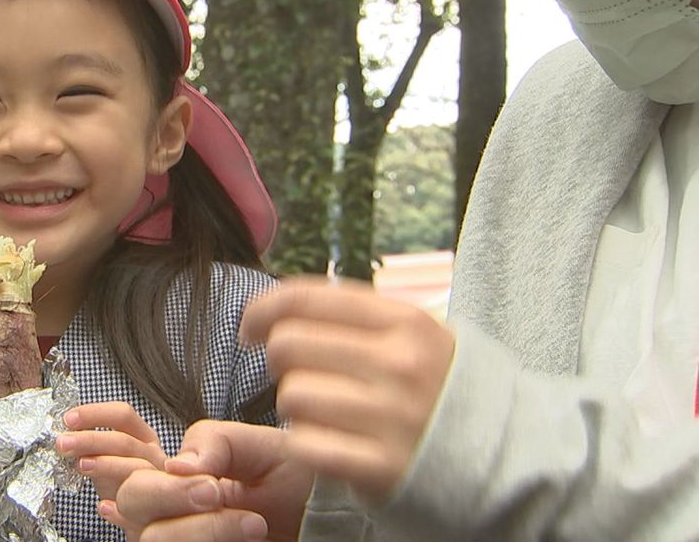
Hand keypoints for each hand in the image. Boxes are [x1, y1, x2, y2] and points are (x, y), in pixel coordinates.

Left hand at [56, 401, 166, 500]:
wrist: (145, 514)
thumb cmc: (123, 481)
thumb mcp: (111, 458)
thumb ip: (93, 446)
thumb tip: (63, 437)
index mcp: (143, 436)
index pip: (122, 414)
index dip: (94, 414)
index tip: (68, 419)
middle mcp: (152, 455)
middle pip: (124, 441)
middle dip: (90, 440)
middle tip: (63, 443)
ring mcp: (156, 482)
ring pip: (134, 468)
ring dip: (106, 465)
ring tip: (81, 465)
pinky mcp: (153, 508)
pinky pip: (139, 506)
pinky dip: (120, 508)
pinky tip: (102, 506)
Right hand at [106, 420, 311, 541]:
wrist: (331, 519)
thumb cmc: (298, 481)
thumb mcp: (261, 445)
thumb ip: (215, 441)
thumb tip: (176, 465)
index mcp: (177, 471)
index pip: (123, 459)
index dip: (117, 453)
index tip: (169, 465)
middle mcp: (170, 506)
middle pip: (131, 500)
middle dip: (167, 495)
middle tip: (215, 492)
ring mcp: (180, 536)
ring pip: (152, 538)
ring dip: (201, 530)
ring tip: (254, 523)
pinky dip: (208, 541)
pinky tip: (242, 537)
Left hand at [241, 277, 454, 502]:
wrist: (514, 462)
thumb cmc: (448, 393)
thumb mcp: (423, 337)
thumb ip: (362, 317)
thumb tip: (282, 305)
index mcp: (407, 323)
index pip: (308, 298)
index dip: (263, 310)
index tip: (251, 328)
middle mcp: (400, 364)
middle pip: (289, 345)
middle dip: (278, 361)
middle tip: (296, 375)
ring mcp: (392, 416)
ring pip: (291, 396)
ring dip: (295, 408)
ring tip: (324, 414)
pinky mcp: (383, 467)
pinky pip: (305, 444)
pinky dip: (304, 444)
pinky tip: (326, 443)